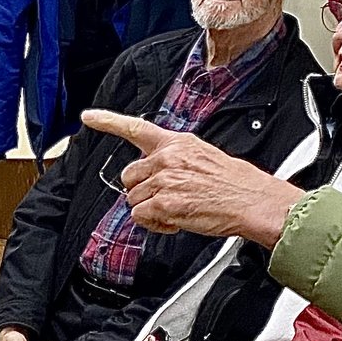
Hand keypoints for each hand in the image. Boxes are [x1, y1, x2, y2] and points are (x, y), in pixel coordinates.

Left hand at [78, 111, 306, 245]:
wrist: (253, 201)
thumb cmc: (235, 183)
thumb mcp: (204, 156)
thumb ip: (175, 159)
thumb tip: (157, 172)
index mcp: (177, 143)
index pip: (136, 128)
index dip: (108, 121)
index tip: (89, 117)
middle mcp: (167, 158)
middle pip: (129, 176)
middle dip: (142, 189)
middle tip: (166, 196)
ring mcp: (164, 181)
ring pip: (133, 199)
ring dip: (150, 209)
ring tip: (177, 209)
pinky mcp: (164, 203)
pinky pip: (141, 216)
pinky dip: (155, 223)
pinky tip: (175, 220)